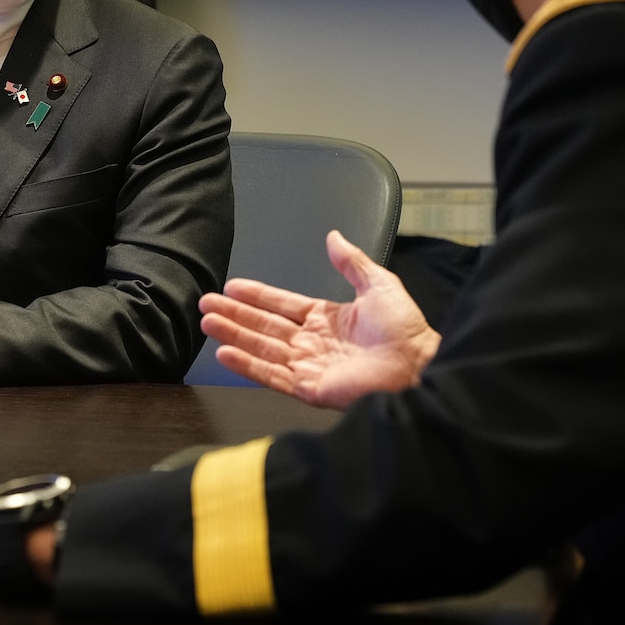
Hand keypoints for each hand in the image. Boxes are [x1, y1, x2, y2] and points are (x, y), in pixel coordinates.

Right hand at [199, 230, 440, 409]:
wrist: (418, 364)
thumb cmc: (404, 328)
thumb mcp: (378, 284)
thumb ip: (351, 262)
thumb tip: (333, 236)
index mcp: (328, 318)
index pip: (284, 305)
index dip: (258, 296)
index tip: (233, 286)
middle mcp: (314, 343)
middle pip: (265, 327)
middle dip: (235, 315)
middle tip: (206, 303)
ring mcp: (309, 366)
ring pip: (262, 349)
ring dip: (234, 335)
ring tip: (207, 322)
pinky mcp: (309, 388)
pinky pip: (272, 375)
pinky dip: (247, 365)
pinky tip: (225, 353)